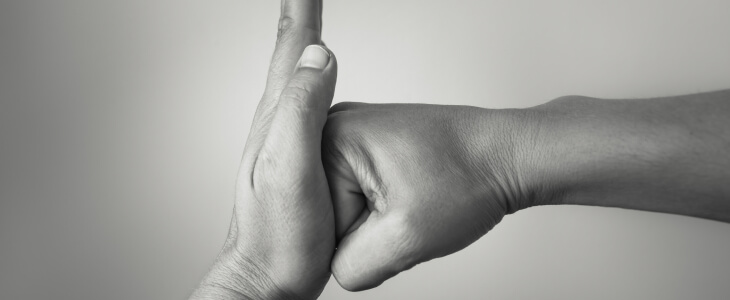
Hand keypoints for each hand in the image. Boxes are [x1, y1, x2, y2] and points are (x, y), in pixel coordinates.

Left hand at [191, 1, 338, 298]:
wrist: (270, 277)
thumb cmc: (280, 234)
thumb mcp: (288, 168)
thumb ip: (301, 111)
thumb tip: (318, 55)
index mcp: (280, 116)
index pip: (291, 48)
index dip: (301, 9)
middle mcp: (282, 120)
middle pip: (292, 53)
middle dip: (300, 14)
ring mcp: (293, 139)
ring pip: (301, 77)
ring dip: (302, 39)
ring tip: (305, 13)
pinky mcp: (308, 157)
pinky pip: (314, 106)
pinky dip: (314, 79)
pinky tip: (318, 79)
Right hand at [323, 103, 535, 290]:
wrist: (509, 154)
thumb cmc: (469, 178)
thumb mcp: (404, 238)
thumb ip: (350, 267)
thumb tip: (330, 268)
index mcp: (328, 139)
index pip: (314, 224)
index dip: (357, 239)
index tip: (393, 222)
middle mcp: (332, 127)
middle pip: (325, 212)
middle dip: (365, 228)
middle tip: (405, 212)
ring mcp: (352, 133)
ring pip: (343, 206)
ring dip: (375, 219)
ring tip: (411, 199)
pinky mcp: (368, 144)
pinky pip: (358, 193)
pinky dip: (383, 205)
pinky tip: (409, 194)